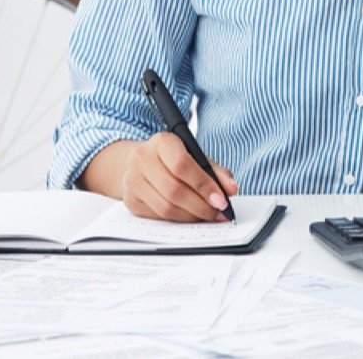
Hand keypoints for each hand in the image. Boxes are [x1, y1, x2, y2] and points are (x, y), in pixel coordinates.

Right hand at [119, 133, 238, 221]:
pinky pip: (158, 217)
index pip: (182, 165)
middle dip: (201, 206)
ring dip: (191, 217)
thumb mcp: (197, 157)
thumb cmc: (175, 159)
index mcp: (162, 141)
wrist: (144, 162)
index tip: (221, 200)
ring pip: (165, 207)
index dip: (204, 185)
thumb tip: (231, 189)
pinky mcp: (130, 200)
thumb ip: (217, 171)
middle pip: (174, 190)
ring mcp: (132, 180)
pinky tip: (190, 217)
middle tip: (218, 213)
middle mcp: (142, 158)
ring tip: (207, 216)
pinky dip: (178, 220)